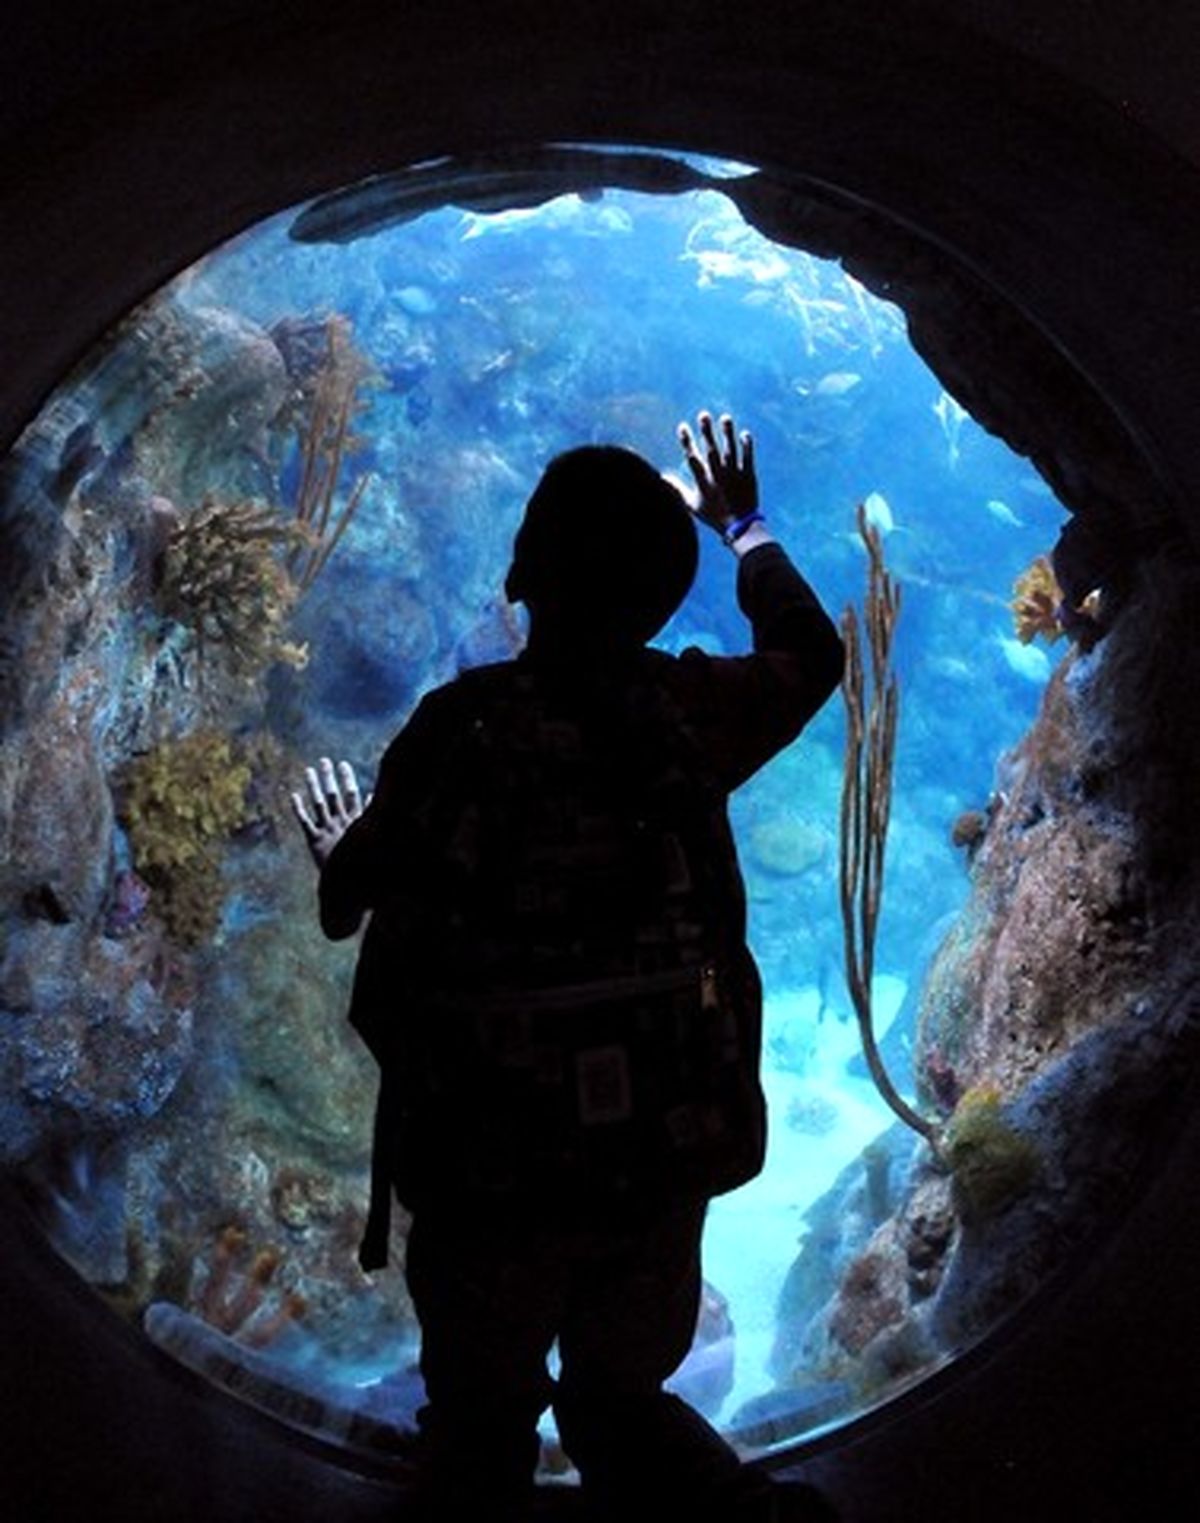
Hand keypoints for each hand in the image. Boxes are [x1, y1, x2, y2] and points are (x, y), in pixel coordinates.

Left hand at [291, 757, 366, 869]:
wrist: (350, 883)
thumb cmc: (362, 863)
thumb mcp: (370, 839)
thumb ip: (370, 818)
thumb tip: (373, 798)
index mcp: (355, 822)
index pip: (352, 795)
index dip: (347, 779)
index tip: (342, 764)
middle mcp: (341, 822)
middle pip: (334, 795)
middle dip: (329, 777)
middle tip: (324, 760)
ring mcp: (327, 830)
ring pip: (319, 804)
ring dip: (313, 786)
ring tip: (308, 771)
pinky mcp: (315, 841)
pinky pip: (305, 822)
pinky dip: (299, 809)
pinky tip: (293, 795)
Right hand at [677, 411, 757, 535]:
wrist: (739, 526)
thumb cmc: (714, 516)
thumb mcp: (691, 504)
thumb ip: (677, 488)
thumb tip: (661, 477)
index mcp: (703, 481)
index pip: (692, 457)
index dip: (686, 441)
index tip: (682, 426)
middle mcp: (718, 476)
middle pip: (711, 450)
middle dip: (707, 432)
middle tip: (703, 415)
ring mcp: (734, 475)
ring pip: (731, 450)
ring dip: (728, 433)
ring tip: (725, 418)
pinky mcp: (749, 476)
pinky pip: (748, 458)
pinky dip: (747, 446)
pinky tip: (744, 434)